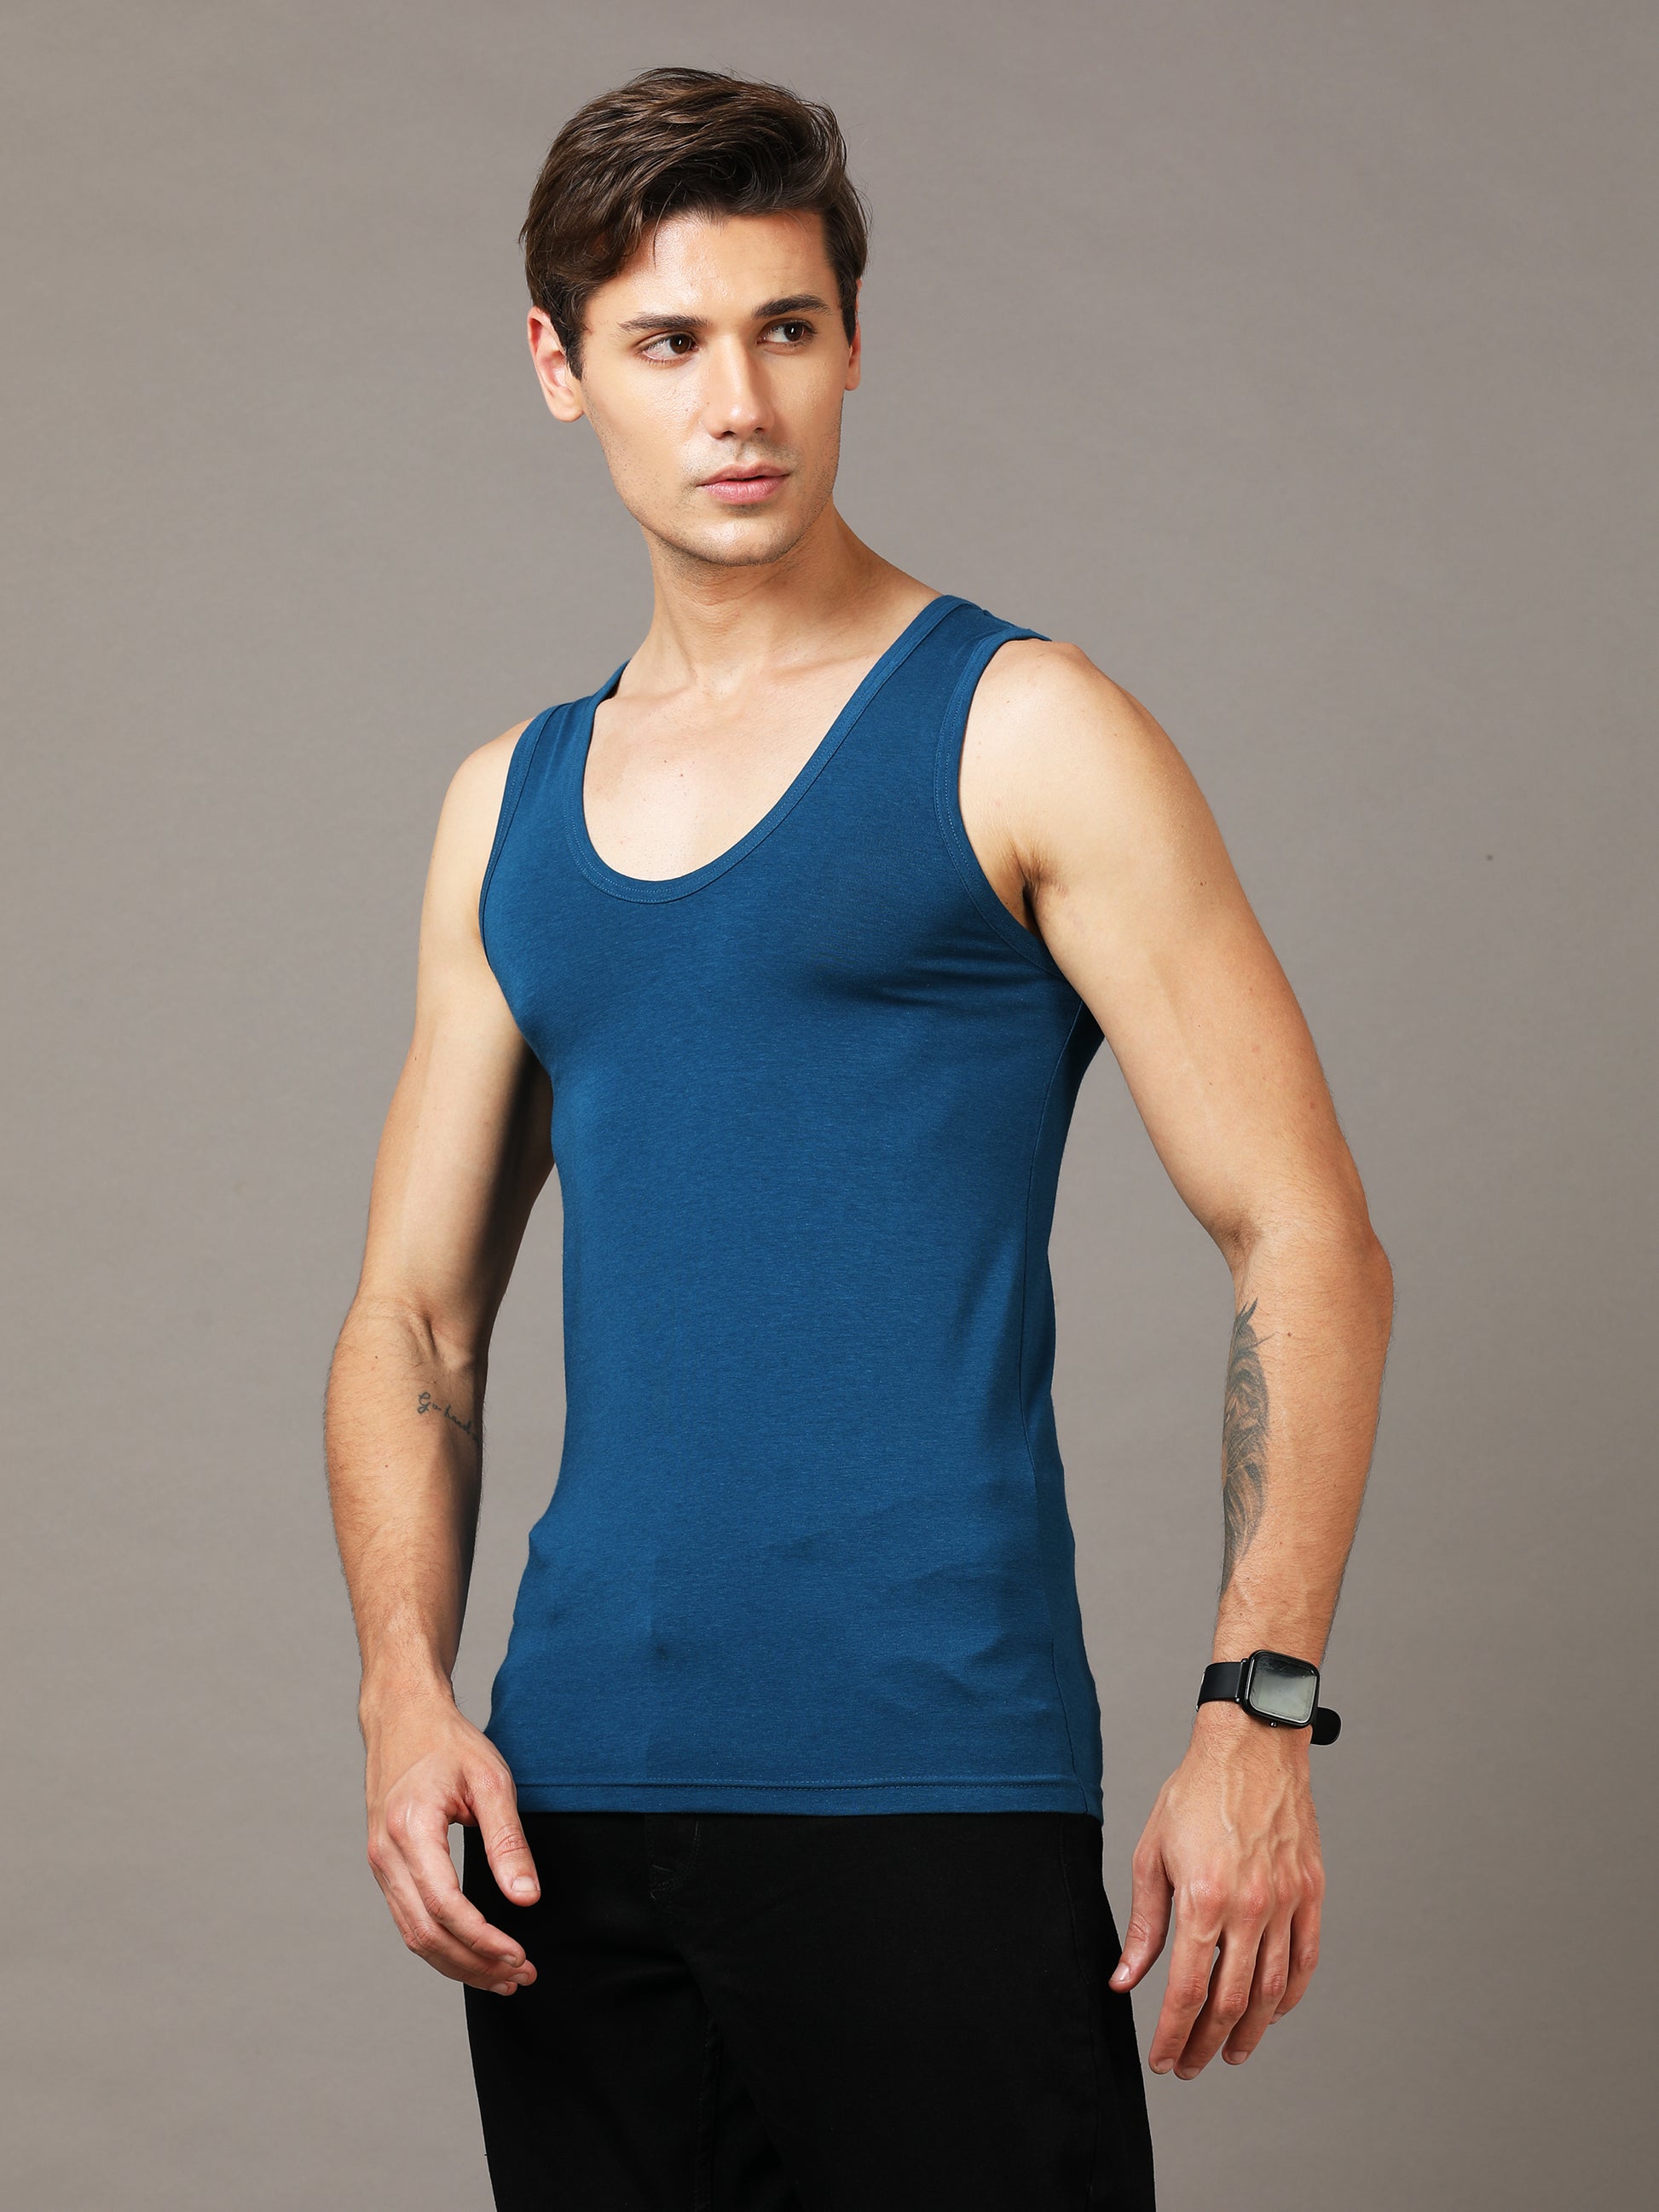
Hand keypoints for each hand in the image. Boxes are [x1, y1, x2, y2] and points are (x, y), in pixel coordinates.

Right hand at [362, 1685, 541, 1995]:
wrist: (401, 1717)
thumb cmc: (447, 1743)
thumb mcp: (490, 1780)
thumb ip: (508, 1841)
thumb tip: (526, 1899)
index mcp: (410, 1830)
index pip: (445, 1906)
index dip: (483, 1940)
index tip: (520, 1956)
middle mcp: (386, 1855)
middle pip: (425, 1933)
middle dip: (474, 1964)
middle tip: (520, 1977)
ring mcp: (380, 1864)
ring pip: (414, 1935)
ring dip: (458, 1963)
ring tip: (503, 1977)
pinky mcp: (386, 1867)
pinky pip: (409, 1919)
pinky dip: (441, 1945)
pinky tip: (473, 1953)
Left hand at [1110, 1702, 1324, 2077]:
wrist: (1250, 1746)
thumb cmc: (1196, 1792)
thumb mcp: (1152, 1854)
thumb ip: (1144, 1925)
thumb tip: (1125, 1979)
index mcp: (1203, 1899)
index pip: (1187, 1991)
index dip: (1172, 2034)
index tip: (1163, 2058)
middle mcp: (1250, 1908)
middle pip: (1230, 2002)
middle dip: (1205, 2044)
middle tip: (1190, 2065)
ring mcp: (1286, 1902)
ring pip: (1271, 1991)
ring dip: (1250, 2032)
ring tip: (1230, 2053)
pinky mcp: (1311, 1892)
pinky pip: (1305, 1959)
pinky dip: (1289, 1995)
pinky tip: (1272, 2011)